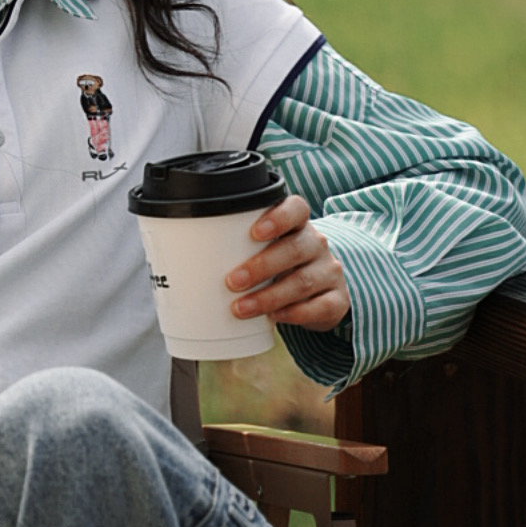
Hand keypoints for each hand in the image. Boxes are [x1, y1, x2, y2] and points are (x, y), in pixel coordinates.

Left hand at [226, 194, 349, 330]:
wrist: (320, 291)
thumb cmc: (281, 265)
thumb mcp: (266, 249)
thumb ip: (241, 246)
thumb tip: (187, 256)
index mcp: (298, 224)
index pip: (297, 209)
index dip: (278, 217)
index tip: (254, 232)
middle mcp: (317, 244)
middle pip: (295, 248)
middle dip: (261, 266)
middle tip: (231, 281)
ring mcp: (330, 271)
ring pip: (304, 280)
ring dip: (269, 296)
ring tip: (241, 308)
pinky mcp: (338, 299)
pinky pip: (320, 307)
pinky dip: (295, 314)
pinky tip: (275, 317)